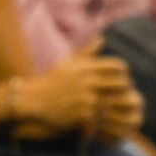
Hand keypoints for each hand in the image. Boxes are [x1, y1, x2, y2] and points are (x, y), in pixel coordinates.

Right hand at [20, 38, 140, 135]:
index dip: (123, 73)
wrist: (31, 100)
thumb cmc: (51, 81)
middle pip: (121, 83)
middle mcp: (88, 81)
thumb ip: (87, 52)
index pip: (119, 66)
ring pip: (114, 100)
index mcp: (87, 67)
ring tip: (115, 106)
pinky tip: (104, 117)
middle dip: (123, 89)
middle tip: (121, 94)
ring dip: (117, 104)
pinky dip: (105, 116)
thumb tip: (102, 38)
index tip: (120, 79)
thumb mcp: (68, 63)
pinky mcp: (83, 114)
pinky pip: (103, 115)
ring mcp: (86, 98)